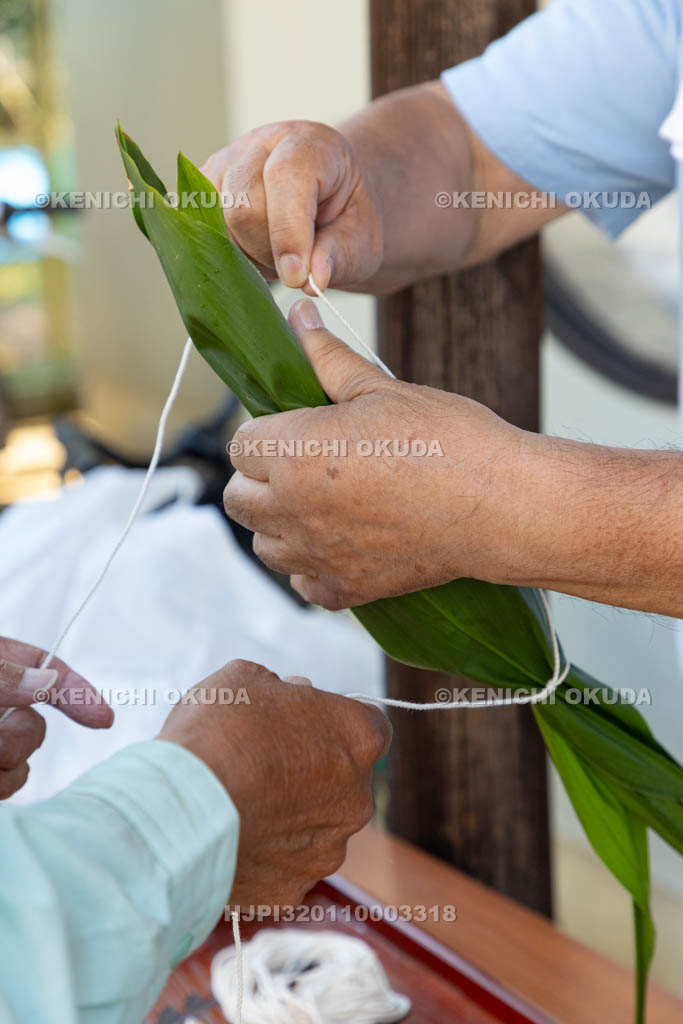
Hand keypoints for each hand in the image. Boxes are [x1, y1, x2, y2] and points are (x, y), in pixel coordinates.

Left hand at [0, 637, 113, 797]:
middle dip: (18, 740)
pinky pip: (6, 786)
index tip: (104, 718)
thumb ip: (5, 676)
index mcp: (2, 670)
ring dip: (4, 765)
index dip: (79, 694)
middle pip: (33, 730)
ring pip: (19, 766)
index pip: (50, 675)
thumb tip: (45, 683)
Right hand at [158, 659, 390, 907]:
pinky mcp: (292, 891)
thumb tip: (288, 698)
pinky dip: (261, 859)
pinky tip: (229, 841)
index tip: (302, 724)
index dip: (334, 724)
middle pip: (344, 783)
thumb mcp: (248, 678)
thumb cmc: (217, 731)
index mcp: (359, 737)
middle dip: (312, 773)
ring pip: (315, 830)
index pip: (370, 727)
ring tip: (237, 806)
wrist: (179, 807)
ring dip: (288, 819)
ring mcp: (328, 850)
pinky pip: (282, 871)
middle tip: (261, 764)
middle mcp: (357, 799)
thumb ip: (282, 691)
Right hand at [201, 121, 382, 291]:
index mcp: (308, 144)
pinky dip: (228, 254)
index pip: (286, 178)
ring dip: (247, 256)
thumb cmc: (346, 217)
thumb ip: (339, 256)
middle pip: (243, 207)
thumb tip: (311, 280)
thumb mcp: (361, 238)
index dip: (288, 233)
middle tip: (295, 267)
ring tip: (277, 256)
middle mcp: (260, 145)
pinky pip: (203, 232)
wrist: (330, 201)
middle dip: (268, 252)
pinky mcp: (202, 190)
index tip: (297, 277)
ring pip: (217, 224)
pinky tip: (255, 253)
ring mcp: (224, 165)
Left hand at [223, 300, 524, 609]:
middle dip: (259, 479)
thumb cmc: (448, 441)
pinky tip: (342, 544)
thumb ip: (328, 359)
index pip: (239, 444)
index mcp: (294, 453)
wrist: (499, 505)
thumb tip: (299, 318)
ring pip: (264, 545)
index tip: (296, 428)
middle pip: (238, 499)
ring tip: (322, 504)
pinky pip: (303, 585)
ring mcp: (317, 555)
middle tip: (304, 464)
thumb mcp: (382, 389)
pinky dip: (313, 569)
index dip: (266, 432)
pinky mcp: (346, 588)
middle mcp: (293, 510)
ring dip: (279, 525)